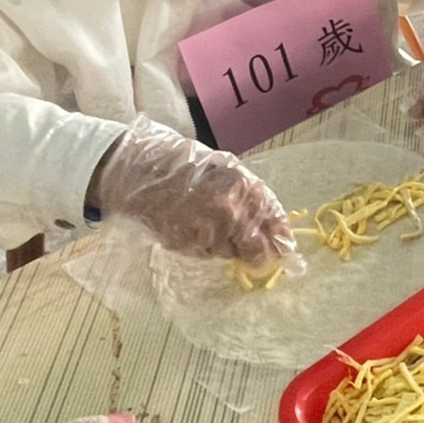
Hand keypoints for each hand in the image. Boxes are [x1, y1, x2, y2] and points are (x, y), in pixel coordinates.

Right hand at [90, 115, 293, 264]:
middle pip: (256, 247)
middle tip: (258, 255)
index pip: (274, 221)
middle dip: (259, 253)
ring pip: (230, 253)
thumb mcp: (226, 169)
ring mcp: (207, 230)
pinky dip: (205, 247)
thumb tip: (276, 223)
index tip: (282, 244)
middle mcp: (229, 211)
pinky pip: (206, 254)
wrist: (141, 173)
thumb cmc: (186, 167)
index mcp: (243, 187)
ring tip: (212, 227)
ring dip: (228, 247)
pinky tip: (195, 229)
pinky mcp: (186, 244)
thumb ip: (250, 194)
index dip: (280, 236)